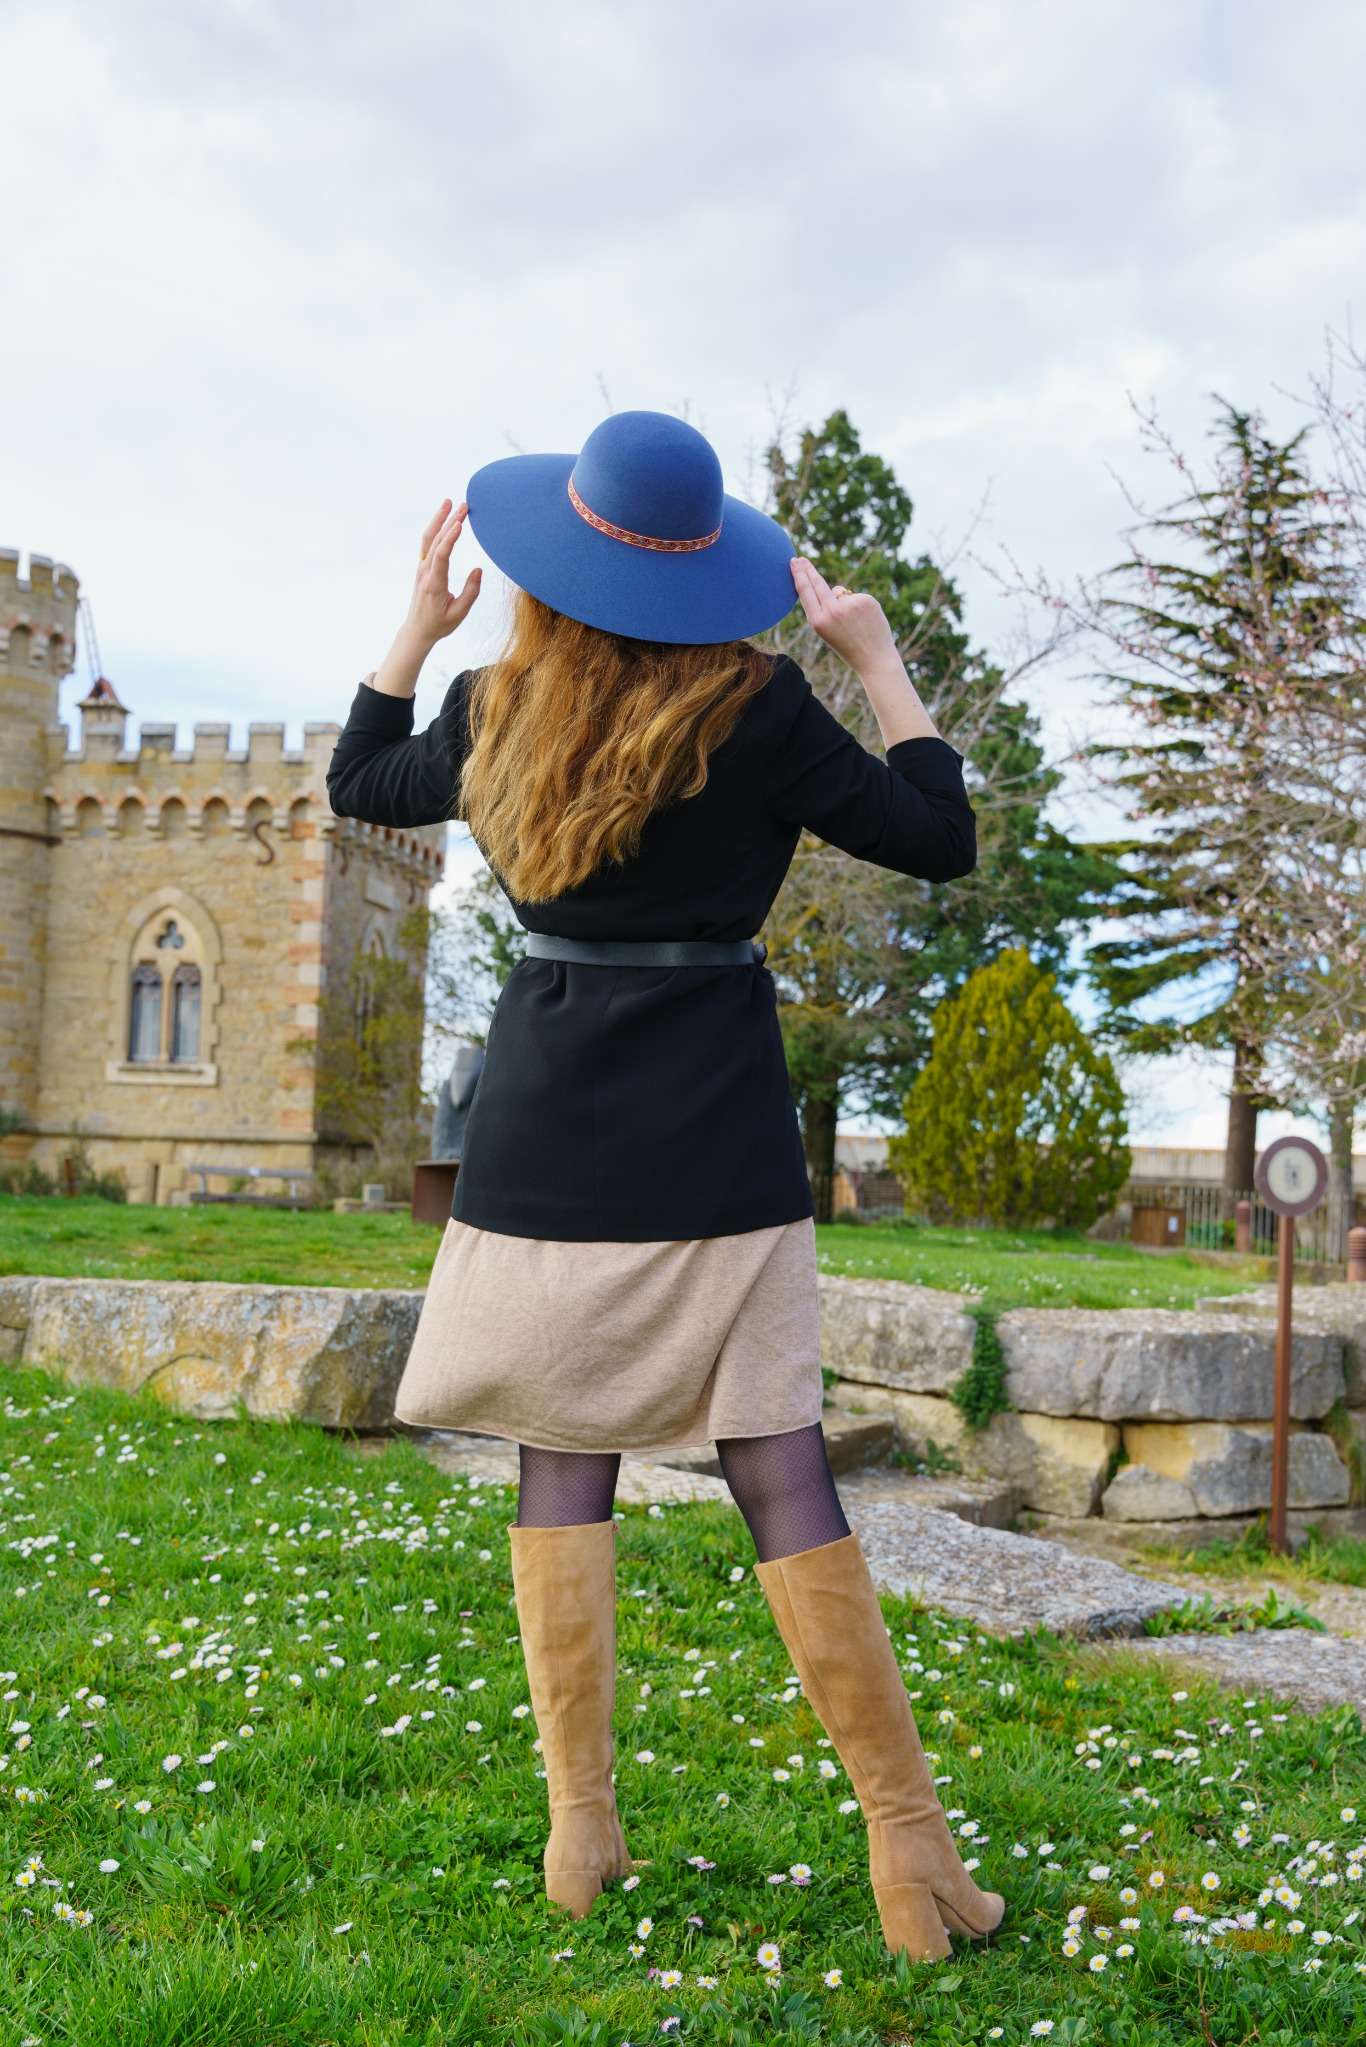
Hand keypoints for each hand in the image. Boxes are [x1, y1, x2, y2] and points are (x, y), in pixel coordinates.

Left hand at [406, 498, 482, 644]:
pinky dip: (436, 528)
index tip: (460, 523)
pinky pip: (428, 544)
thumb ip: (470, 592)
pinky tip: (444, 519)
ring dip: (439, 519)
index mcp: (434, 584)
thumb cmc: (440, 624)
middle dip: (449, 521)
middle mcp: (425, 573)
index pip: (441, 556)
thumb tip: (478, 569)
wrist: (417, 630)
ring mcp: (422, 568)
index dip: (450, 538)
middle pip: (436, 541)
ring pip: (429, 539)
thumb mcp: (459, 614)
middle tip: (463, 505)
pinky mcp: (422, 567)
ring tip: (449, 503)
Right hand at [791, 556, 897, 673]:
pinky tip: (865, 620)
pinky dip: (859, 605)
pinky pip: (856, 596)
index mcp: (819, 622)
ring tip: (854, 623)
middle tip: (800, 558)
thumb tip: (834, 589)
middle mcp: (832, 611)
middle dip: (808, 569)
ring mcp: (850, 604)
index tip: (794, 562)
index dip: (799, 575)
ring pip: (840, 592)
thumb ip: (826, 609)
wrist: (874, 658)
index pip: (806, 591)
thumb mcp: (828, 631)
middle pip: (817, 582)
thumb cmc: (849, 647)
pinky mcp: (865, 599)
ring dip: (844, 601)